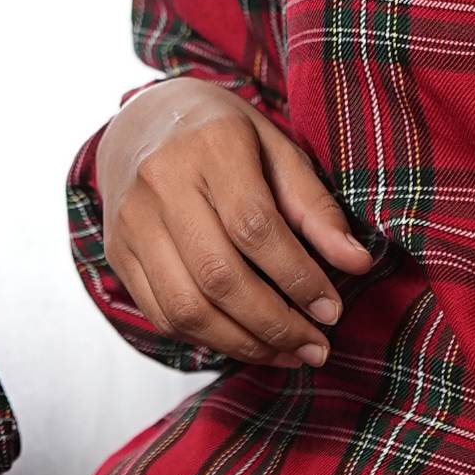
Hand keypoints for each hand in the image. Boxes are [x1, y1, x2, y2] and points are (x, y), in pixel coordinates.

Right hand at [97, 76, 372, 363]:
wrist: (145, 120)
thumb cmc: (225, 137)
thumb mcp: (278, 150)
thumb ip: (315, 207)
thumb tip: (357, 264)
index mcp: (211, 145)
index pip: (255, 227)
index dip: (298, 277)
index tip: (332, 310)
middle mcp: (161, 181)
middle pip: (218, 275)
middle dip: (275, 324)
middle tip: (316, 347)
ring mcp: (131, 220)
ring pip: (186, 306)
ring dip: (244, 344)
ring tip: (288, 353)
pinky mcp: (117, 252)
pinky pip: (162, 314)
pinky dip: (208, 339)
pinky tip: (246, 342)